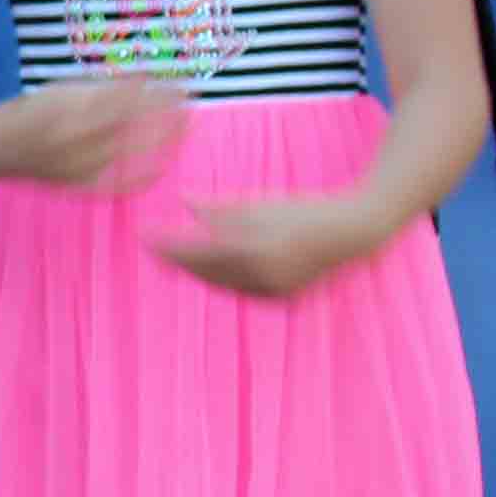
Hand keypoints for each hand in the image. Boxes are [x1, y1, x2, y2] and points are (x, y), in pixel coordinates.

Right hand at [5, 74, 187, 191]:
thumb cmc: (33, 111)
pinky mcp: (81, 184)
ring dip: (164, 137)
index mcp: (76, 109)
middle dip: (169, 112)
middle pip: (137, 124)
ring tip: (186, 126)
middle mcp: (82, 138)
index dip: (157, 91)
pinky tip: (162, 167)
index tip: (179, 82)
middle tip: (191, 100)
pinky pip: (117, 185)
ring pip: (133, 152)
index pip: (128, 99)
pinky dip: (142, 177)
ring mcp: (83, 164)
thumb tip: (143, 79)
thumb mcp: (63, 88)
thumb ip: (102, 86)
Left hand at [151, 194, 386, 303]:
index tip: (143, 234)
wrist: (352, 233)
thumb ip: (217, 207)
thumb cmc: (302, 210)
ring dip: (196, 272)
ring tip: (174, 258)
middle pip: (203, 272)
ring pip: (220, 284)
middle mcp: (259, 275)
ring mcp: (271, 290)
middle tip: (153, 246)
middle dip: (176, 260)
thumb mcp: (258, 203)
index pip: (194, 251)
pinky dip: (221, 280)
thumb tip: (182, 198)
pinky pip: (240, 290)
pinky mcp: (280, 298)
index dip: (166, 244)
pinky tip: (208, 270)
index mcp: (251, 249)